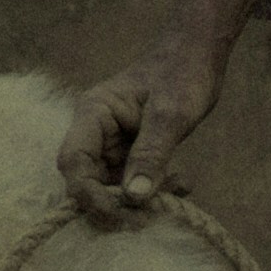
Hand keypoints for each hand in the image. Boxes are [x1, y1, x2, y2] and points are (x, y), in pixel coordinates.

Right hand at [58, 51, 221, 218]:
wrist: (197, 54)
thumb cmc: (182, 72)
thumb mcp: (171, 114)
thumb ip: (152, 154)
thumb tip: (134, 198)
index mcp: (93, 113)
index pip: (74, 161)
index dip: (87, 194)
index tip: (118, 215)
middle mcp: (95, 131)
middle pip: (87, 181)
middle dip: (116, 204)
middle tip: (151, 216)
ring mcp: (111, 144)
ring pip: (111, 188)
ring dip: (140, 200)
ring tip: (177, 189)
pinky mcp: (129, 153)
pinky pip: (132, 183)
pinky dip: (154, 190)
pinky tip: (182, 183)